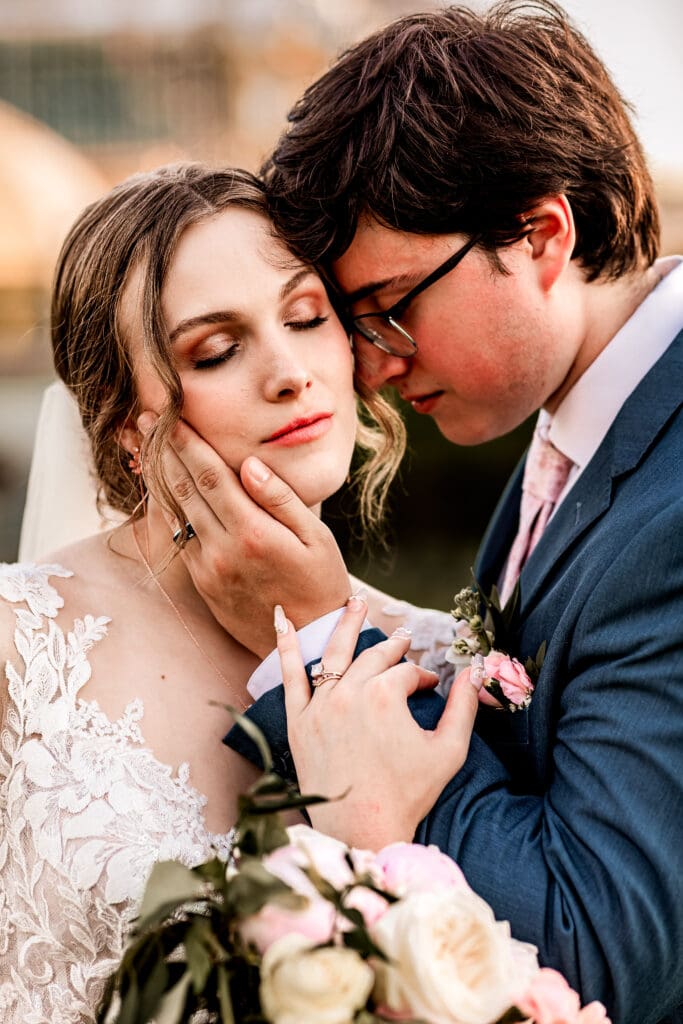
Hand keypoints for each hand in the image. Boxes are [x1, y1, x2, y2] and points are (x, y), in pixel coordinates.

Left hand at [141, 415, 350, 656]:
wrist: (308, 642)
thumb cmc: (321, 583)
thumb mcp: (316, 537)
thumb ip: (280, 498)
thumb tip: (248, 463)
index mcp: (253, 532)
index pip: (210, 475)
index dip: (187, 442)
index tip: (169, 415)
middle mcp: (223, 550)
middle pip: (184, 488)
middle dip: (164, 450)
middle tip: (145, 418)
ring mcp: (208, 569)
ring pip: (175, 512)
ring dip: (159, 476)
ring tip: (146, 445)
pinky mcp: (202, 584)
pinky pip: (179, 538)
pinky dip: (168, 509)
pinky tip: (163, 488)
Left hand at [275, 596, 481, 849]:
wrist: (362, 830)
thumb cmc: (409, 794)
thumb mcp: (448, 750)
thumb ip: (465, 707)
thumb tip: (476, 672)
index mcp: (386, 696)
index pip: (409, 672)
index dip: (425, 678)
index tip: (433, 689)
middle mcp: (350, 693)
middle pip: (374, 658)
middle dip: (393, 648)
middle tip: (403, 640)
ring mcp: (320, 706)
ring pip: (335, 654)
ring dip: (346, 624)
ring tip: (356, 602)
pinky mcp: (298, 722)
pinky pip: (289, 675)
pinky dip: (285, 644)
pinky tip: (282, 617)